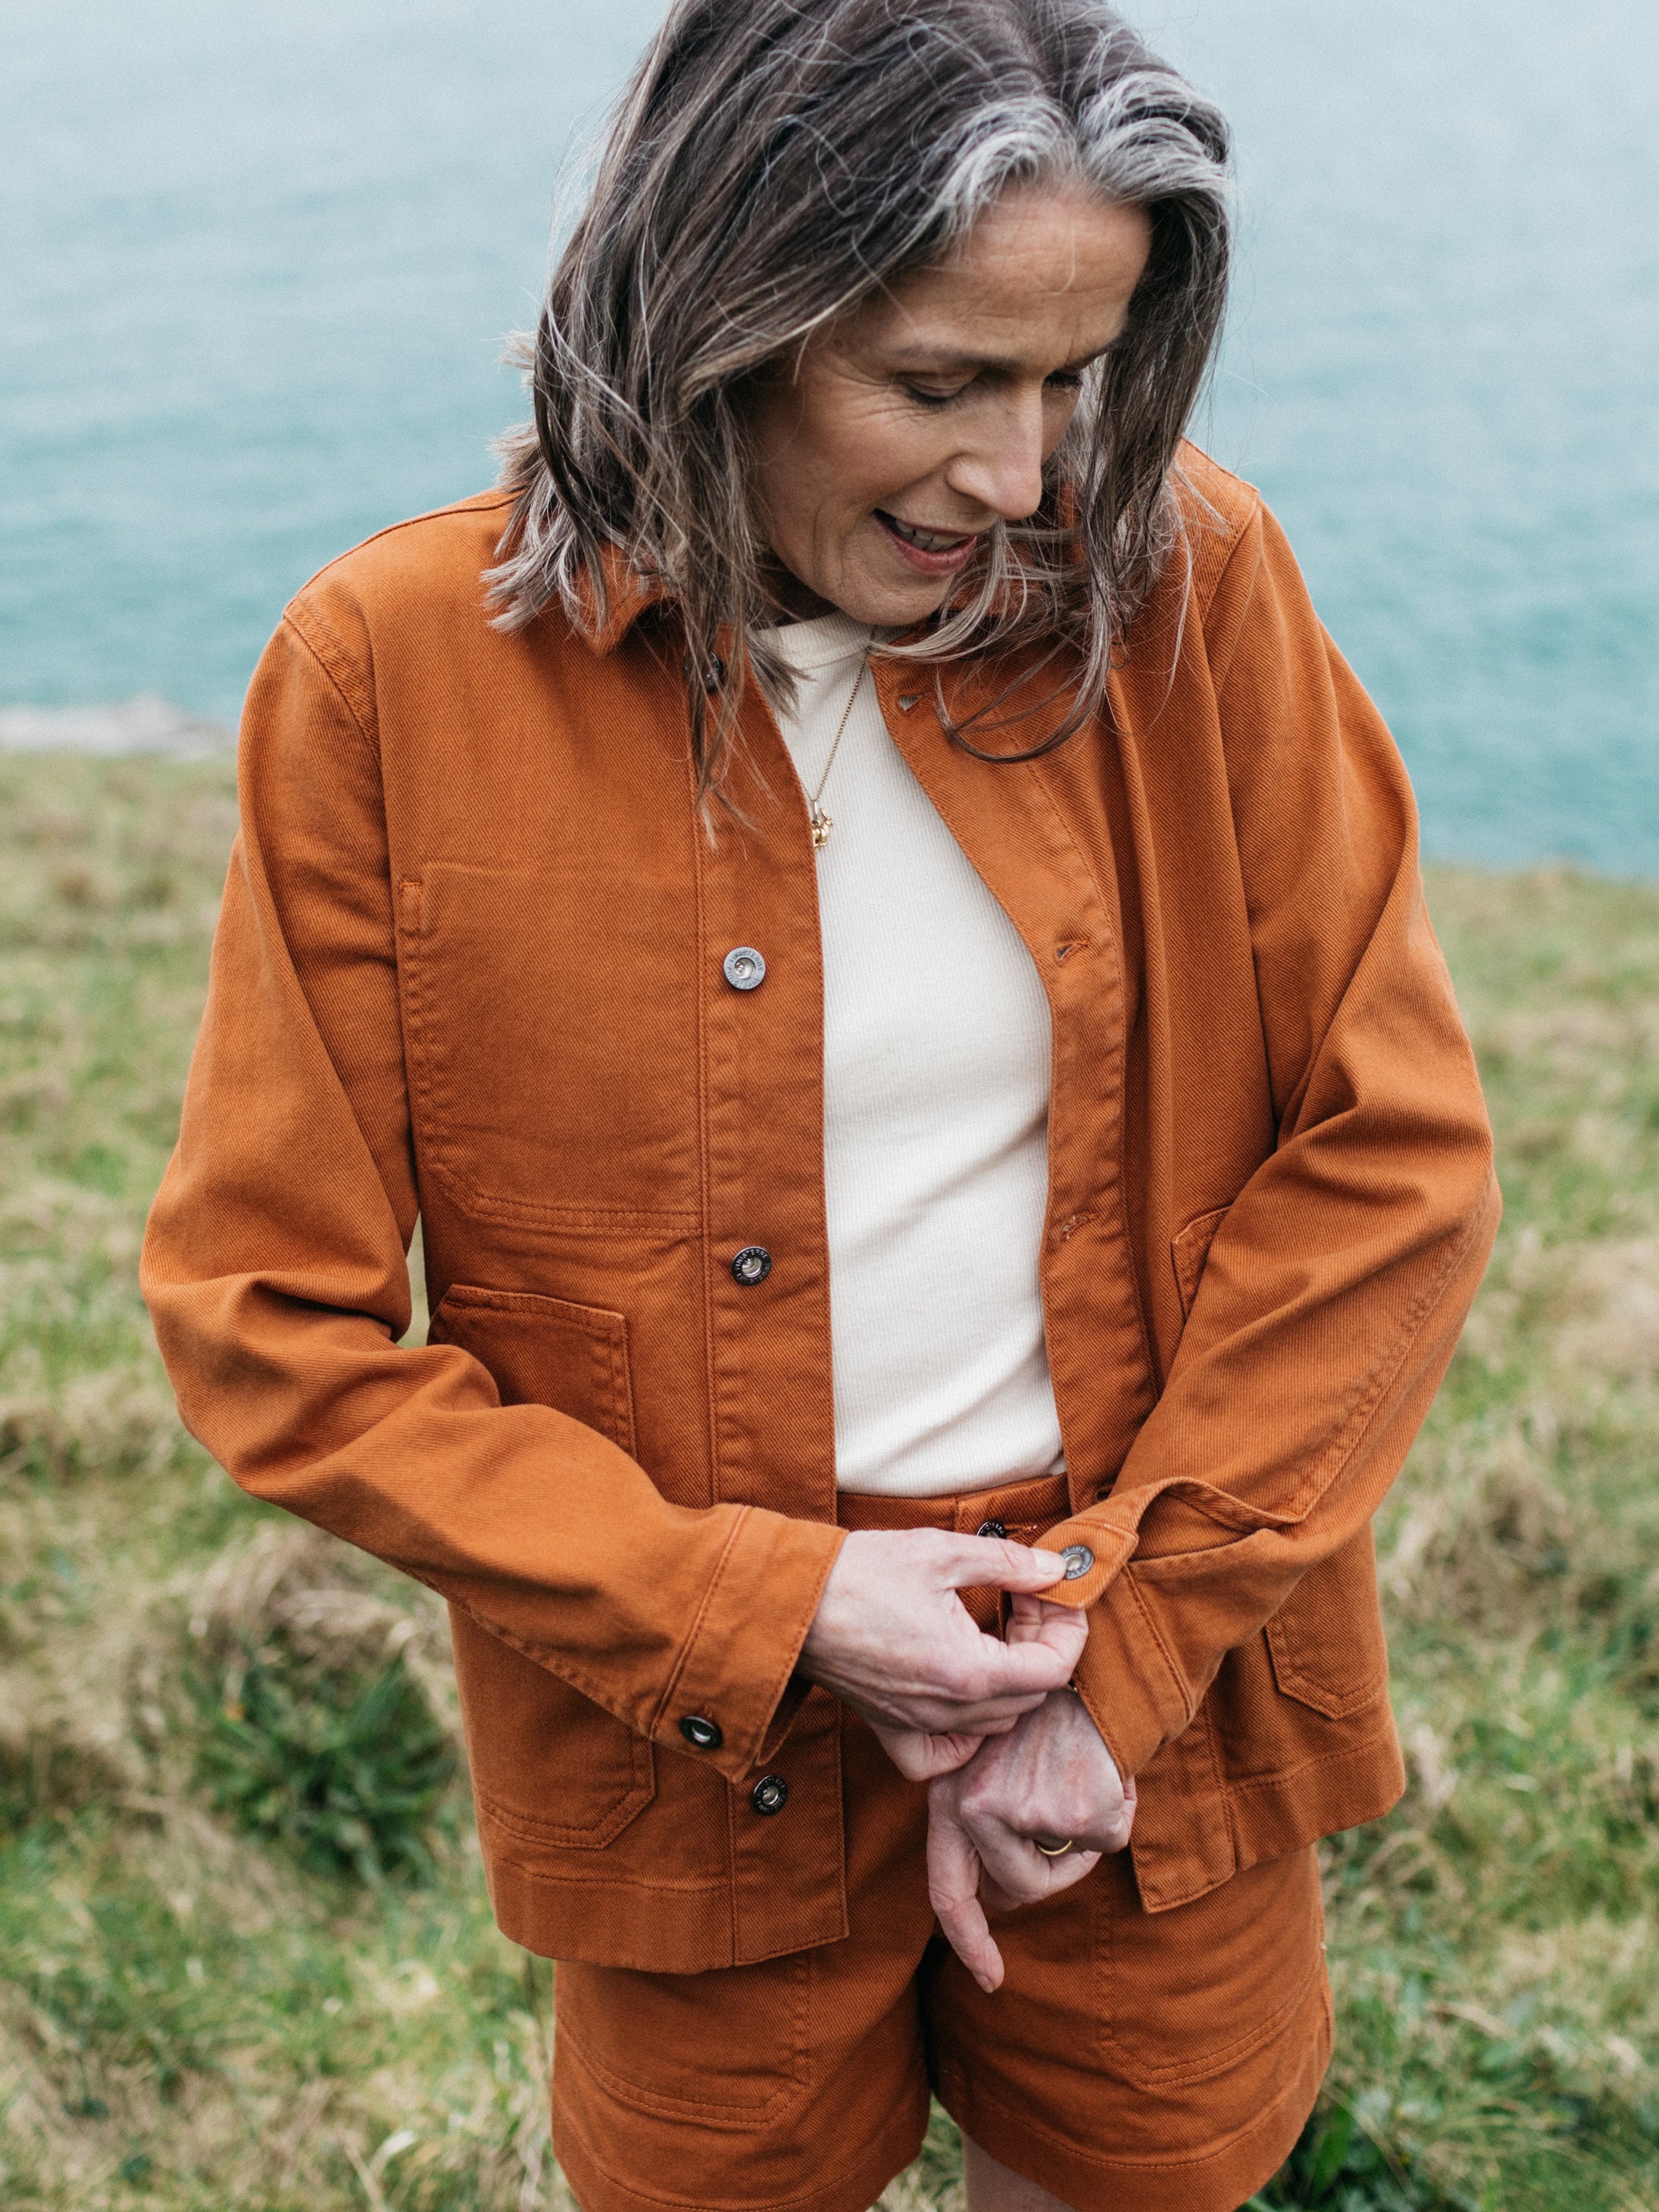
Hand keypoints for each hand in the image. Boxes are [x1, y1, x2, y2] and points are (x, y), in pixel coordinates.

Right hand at [798, 1530, 1085, 1778]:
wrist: (790, 1602)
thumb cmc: (858, 1573)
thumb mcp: (940, 1552)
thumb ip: (1008, 1564)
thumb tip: (1055, 1571)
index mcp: (967, 1669)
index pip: (1053, 1671)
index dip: (1069, 1631)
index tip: (1059, 1598)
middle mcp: (946, 1709)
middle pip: (1030, 1698)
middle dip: (1042, 1647)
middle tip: (1027, 1600)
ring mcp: (917, 1724)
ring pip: (995, 1723)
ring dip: (1012, 1682)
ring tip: (999, 1632)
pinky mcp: (889, 1726)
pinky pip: (941, 1756)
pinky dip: (964, 1736)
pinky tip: (963, 1694)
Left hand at [927, 1675, 1135, 1992]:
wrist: (1088, 1659)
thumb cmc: (1045, 1710)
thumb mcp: (992, 1756)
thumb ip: (987, 1820)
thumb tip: (1004, 1889)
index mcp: (951, 1796)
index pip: (948, 1889)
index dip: (969, 1939)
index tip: (991, 1980)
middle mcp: (976, 1807)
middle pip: (1017, 1889)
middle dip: (1051, 1868)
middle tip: (1072, 1822)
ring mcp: (1023, 1812)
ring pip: (1065, 1866)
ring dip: (1086, 1838)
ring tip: (1086, 1778)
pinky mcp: (1072, 1809)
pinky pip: (1106, 1841)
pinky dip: (1118, 1812)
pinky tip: (1108, 1768)